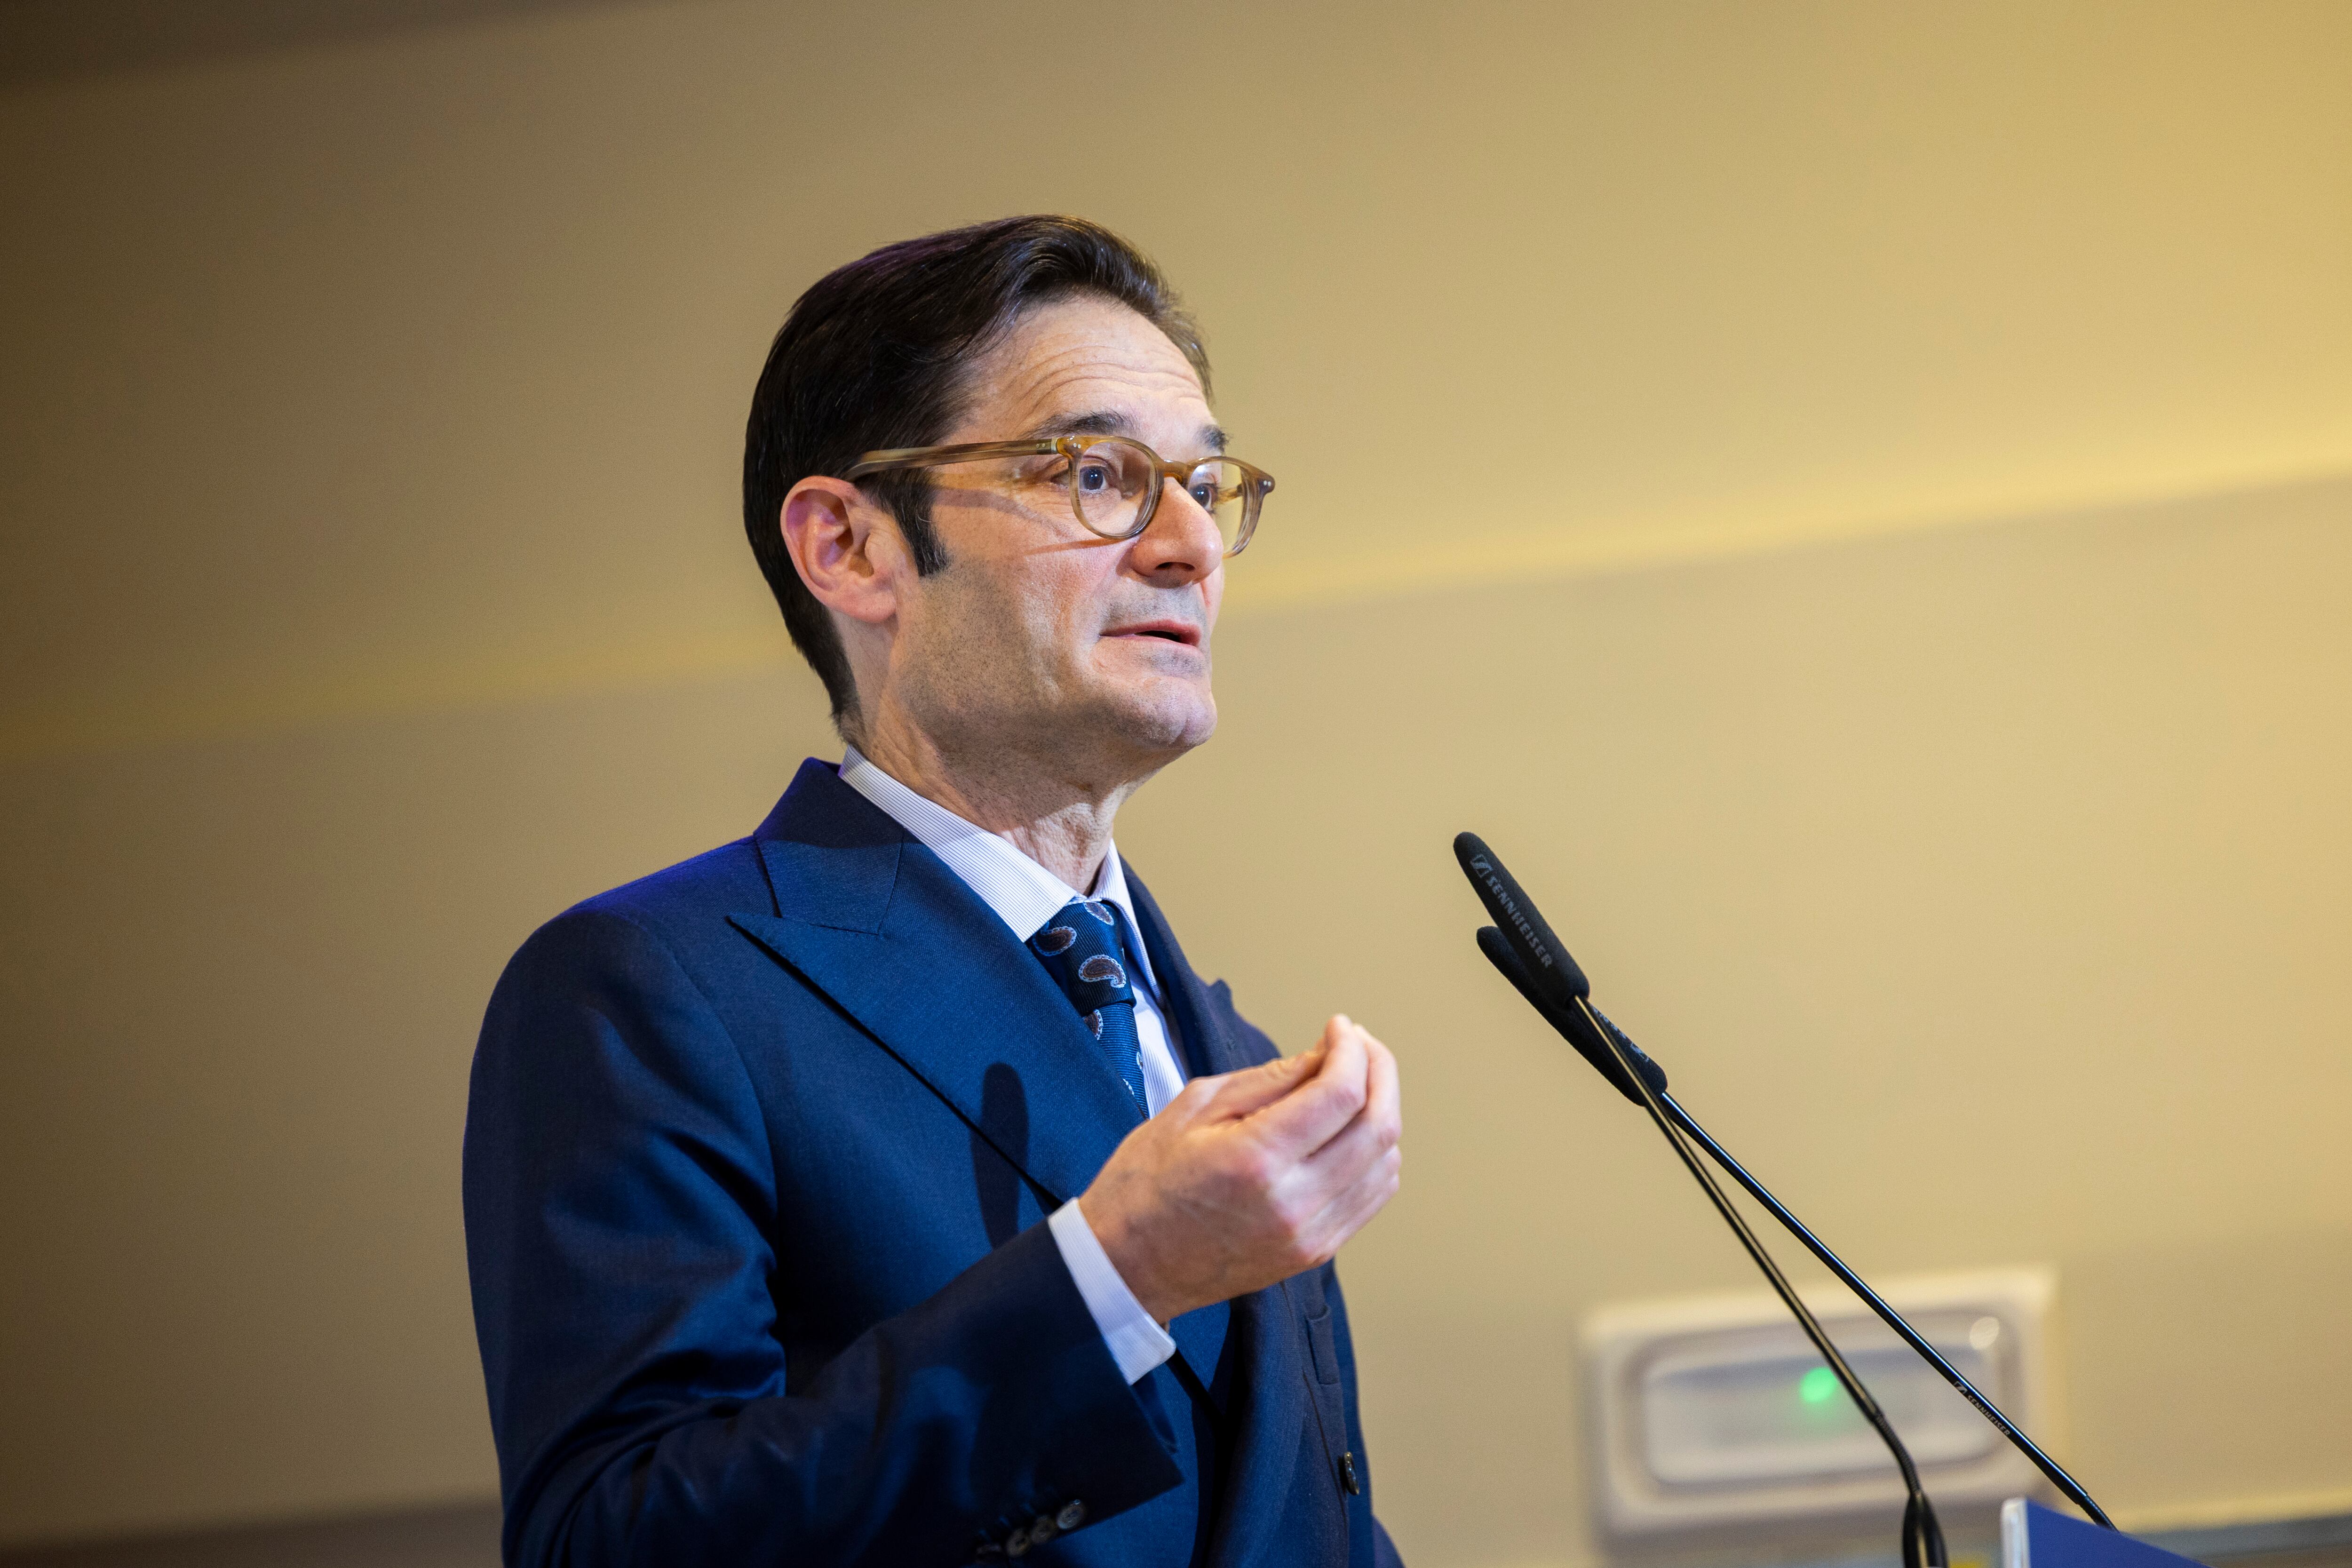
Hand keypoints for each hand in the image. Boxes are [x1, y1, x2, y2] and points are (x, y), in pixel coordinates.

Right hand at [1076, 1014, 1401, 1323]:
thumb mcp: (1194, 1108)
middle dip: (1379, 1070)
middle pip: (1378, 1125)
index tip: (1338, 1028)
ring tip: (1352, 1084)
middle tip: (1358, 1045)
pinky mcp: (1315, 1252)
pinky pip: (1373, 1195)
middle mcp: (1293, 1203)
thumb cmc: (1146, 1185)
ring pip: (1386, 1161)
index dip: (1351, 1049)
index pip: (1341, 1093)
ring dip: (1381, 1111)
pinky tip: (1350, 1131)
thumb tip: (1323, 1055)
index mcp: (1255, 1160)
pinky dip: (1376, 1154)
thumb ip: (1268, 1079)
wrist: (1128, 1265)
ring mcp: (1309, 1235)